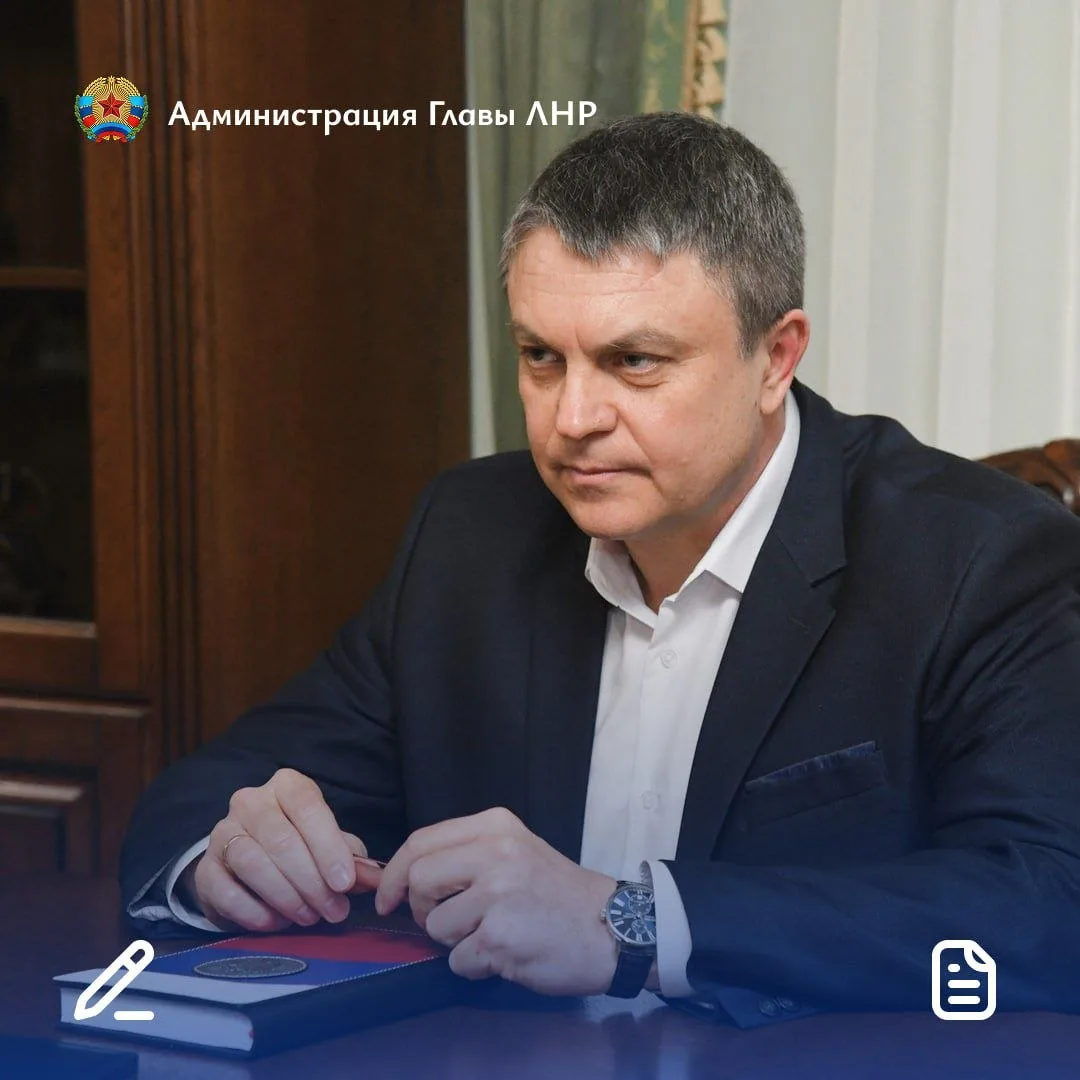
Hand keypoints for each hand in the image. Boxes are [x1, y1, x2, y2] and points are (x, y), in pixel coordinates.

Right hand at [186, 768, 384, 931]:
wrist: (243, 864)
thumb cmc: (297, 847)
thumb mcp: (327, 845)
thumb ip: (351, 860)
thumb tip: (376, 879)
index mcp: (286, 786)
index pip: (308, 808)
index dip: (328, 846)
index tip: (345, 883)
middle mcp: (251, 802)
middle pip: (282, 839)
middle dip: (312, 881)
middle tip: (334, 911)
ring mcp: (223, 833)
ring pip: (253, 863)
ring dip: (287, 897)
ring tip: (309, 917)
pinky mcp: (205, 869)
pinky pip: (227, 891)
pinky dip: (255, 911)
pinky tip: (276, 922)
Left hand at [374, 807, 618, 995]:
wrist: (611, 927)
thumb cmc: (558, 891)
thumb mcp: (516, 848)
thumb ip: (468, 852)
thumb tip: (407, 877)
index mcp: (495, 826)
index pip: (420, 842)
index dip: (393, 873)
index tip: (388, 897)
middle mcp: (495, 853)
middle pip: (419, 880)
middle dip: (423, 909)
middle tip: (449, 920)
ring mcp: (497, 896)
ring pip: (435, 925)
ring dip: (454, 941)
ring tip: (489, 934)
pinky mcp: (500, 938)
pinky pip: (457, 960)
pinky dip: (474, 965)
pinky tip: (504, 953)